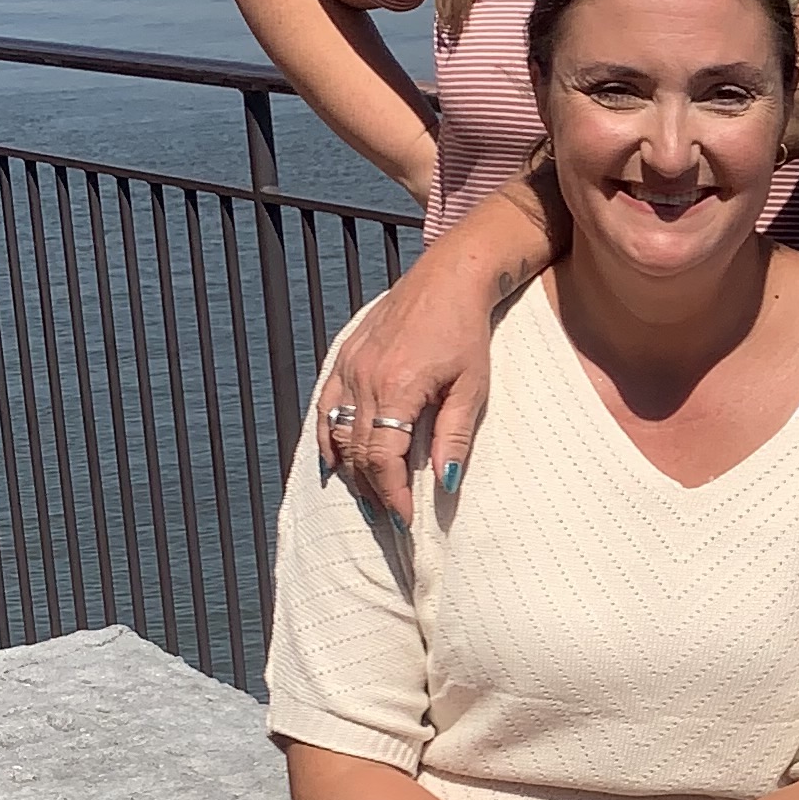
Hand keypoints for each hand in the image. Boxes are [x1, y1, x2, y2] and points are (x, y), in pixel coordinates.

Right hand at [320, 181, 561, 521]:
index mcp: (397, 388)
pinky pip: (326, 406)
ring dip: (352, 470)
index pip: (382, 459)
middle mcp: (365, 379)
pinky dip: (328, 438)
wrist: (448, 278)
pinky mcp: (346, 358)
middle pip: (357, 452)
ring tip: (371, 497)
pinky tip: (337, 461)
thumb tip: (446, 483)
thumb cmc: (466, 331)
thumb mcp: (472, 387)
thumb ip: (454, 436)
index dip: (392, 495)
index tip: (406, 521)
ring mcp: (350, 367)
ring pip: (337, 433)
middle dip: (374, 491)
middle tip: (391, 517)